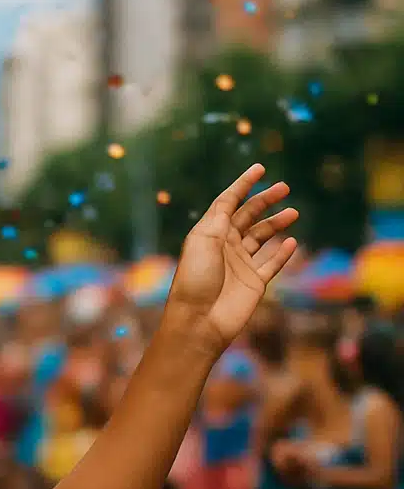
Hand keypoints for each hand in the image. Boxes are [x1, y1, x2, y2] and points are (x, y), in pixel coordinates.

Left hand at [163, 165, 298, 357]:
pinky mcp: (254, 283)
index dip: (243, 185)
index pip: (228, 202)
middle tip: (284, 187)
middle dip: (265, 200)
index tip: (259, 168)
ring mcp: (241, 264)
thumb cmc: (195, 279)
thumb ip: (219, 218)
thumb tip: (232, 201)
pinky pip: (272, 263)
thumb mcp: (203, 241)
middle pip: (248, 217)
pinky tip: (292, 242)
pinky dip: (282, 253)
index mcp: (209, 233)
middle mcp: (225, 246)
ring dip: (276, 223)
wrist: (199, 320)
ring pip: (262, 237)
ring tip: (293, 212)